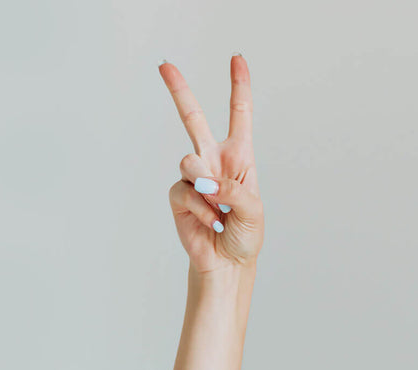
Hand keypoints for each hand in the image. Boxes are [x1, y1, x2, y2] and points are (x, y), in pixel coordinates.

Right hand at [159, 56, 264, 273]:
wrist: (226, 263)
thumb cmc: (245, 235)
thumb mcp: (254, 211)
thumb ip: (234, 190)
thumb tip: (207, 181)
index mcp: (239, 157)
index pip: (239, 115)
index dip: (239, 86)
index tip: (237, 59)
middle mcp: (213, 160)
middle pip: (192, 117)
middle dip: (178, 90)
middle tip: (164, 64)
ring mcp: (194, 177)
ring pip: (188, 160)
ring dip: (204, 185)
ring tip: (218, 208)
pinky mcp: (178, 195)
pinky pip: (183, 191)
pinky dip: (199, 209)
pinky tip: (210, 222)